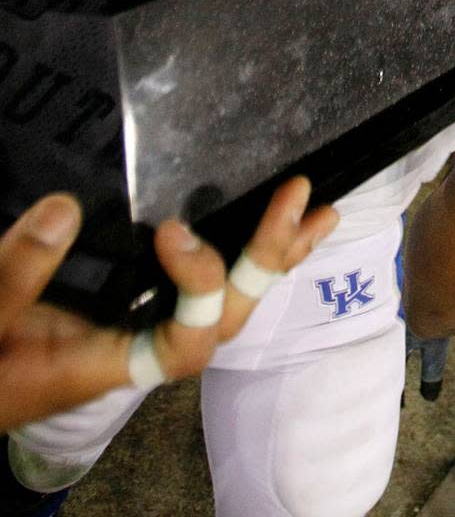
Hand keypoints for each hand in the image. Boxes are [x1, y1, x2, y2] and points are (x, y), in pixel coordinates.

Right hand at [0, 179, 337, 429]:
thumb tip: (64, 210)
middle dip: (264, 260)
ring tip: (320, 211)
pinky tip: (274, 220)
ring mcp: (141, 322)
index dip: (198, 288)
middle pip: (223, 317)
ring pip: (224, 300)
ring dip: (274, 256)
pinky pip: (203, 282)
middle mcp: (138, 345)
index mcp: (106, 362)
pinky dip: (241, 249)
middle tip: (296, 197)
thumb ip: (17, 274)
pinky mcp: (135, 299)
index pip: (184, 345)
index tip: (173, 229)